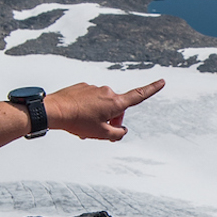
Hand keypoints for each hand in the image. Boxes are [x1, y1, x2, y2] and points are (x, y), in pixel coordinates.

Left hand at [45, 79, 163, 140]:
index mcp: (115, 102)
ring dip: (98, 115)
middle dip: (112, 119)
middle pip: (116, 108)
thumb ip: (117, 134)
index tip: (162, 81)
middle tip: (99, 132)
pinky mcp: (82, 87)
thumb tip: (122, 130)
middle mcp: (107, 92)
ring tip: (83, 126)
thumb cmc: (78, 122)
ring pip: (101, 105)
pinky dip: (87, 108)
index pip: (138, 95)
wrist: (54, 110)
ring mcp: (93, 88)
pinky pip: (90, 99)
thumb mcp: (100, 134)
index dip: (152, 89)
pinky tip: (76, 116)